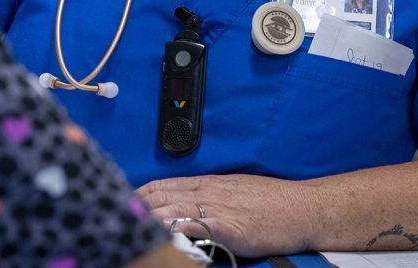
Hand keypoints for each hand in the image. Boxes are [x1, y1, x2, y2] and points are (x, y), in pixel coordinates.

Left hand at [136, 173, 311, 257]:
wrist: (302, 208)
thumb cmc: (274, 202)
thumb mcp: (236, 190)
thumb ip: (211, 195)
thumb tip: (189, 202)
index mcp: (209, 183)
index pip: (163, 184)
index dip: (140, 192)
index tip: (122, 200)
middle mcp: (208, 191)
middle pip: (161, 194)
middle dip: (136, 205)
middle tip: (115, 213)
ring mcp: (217, 208)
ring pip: (171, 208)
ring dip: (147, 217)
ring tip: (127, 225)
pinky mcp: (227, 226)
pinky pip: (193, 226)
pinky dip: (173, 229)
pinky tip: (159, 234)